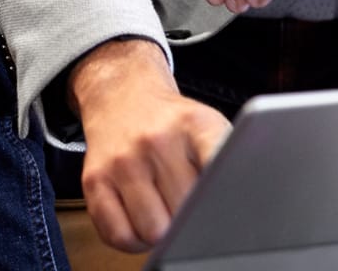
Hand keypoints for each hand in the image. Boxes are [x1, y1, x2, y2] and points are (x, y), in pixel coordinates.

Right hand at [71, 38, 229, 250]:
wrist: (121, 96)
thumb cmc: (170, 123)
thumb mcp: (208, 127)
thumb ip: (228, 163)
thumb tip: (243, 212)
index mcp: (195, 124)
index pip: (222, 171)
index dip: (227, 201)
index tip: (230, 212)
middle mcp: (156, 139)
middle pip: (188, 216)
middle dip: (193, 220)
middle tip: (189, 204)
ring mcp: (122, 159)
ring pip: (154, 233)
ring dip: (162, 234)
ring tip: (164, 212)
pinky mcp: (94, 178)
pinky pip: (118, 236)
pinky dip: (132, 240)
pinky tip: (140, 220)